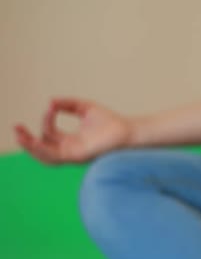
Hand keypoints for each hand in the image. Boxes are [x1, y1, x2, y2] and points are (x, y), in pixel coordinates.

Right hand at [14, 98, 132, 163]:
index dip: (46, 120)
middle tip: (16, 128)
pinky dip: (43, 150)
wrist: (126, 130)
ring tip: (20, 135)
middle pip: (42, 149)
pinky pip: (56, 157)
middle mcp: (71, 149)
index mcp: (71, 140)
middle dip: (27, 140)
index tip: (51, 107)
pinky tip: (35, 140)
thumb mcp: (84, 107)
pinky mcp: (78, 156)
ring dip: (31, 147)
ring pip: (45, 156)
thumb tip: (50, 102)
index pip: (49, 133)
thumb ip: (67, 104)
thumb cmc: (110, 121)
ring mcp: (73, 155)